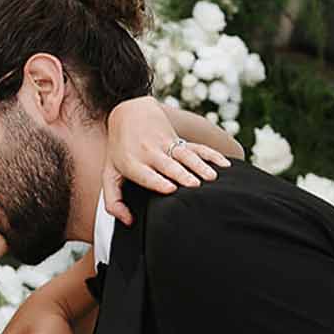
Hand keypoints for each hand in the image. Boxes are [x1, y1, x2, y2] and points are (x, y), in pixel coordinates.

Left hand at [105, 97, 228, 223]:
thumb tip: (129, 221)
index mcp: (132, 164)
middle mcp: (150, 154)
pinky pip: (197, 147)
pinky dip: (211, 155)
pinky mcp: (178, 140)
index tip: (171, 188)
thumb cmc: (118, 151)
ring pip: (185, 156)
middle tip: (194, 185)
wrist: (128, 112)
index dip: (158, 181)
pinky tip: (224, 164)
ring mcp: (166, 145)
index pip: (146, 174)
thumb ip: (113, 201)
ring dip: (199, 165)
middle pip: (169, 166)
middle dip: (182, 175)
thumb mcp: (109, 174)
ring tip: (212, 177)